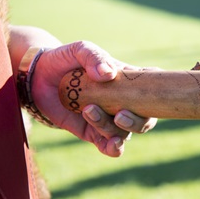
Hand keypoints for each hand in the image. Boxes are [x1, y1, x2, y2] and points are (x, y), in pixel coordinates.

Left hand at [31, 41, 157, 156]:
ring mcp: (110, 120)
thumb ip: (95, 58)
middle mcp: (125, 104)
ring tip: (88, 111)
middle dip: (137, 122)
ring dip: (112, 128)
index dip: (161, 97)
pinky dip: (114, 148)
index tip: (154, 97)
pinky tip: (110, 144)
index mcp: (129, 83)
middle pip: (145, 119)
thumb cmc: (65, 59)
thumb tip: (108, 75)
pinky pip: (110, 146)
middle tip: (119, 115)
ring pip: (124, 133)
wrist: (38, 76)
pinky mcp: (93, 133)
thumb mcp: (80, 50)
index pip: (154, 91)